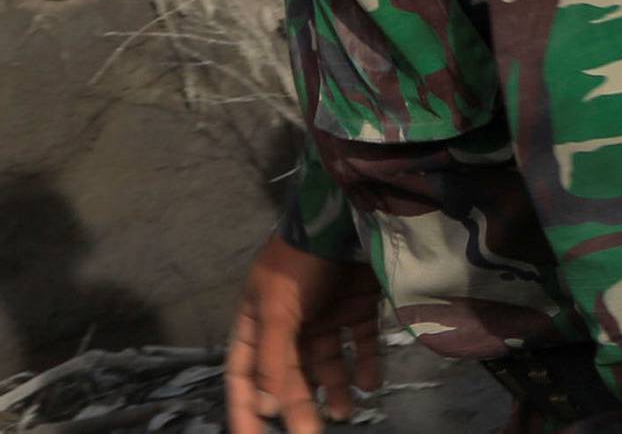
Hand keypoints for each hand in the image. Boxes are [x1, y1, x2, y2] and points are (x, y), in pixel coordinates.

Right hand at [227, 233, 383, 433]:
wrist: (348, 213)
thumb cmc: (302, 261)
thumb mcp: (277, 308)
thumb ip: (273, 359)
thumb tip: (268, 407)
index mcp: (259, 321)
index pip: (245, 375)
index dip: (247, 409)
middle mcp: (290, 321)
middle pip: (290, 375)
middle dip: (300, 405)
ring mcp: (325, 312)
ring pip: (328, 363)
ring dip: (336, 388)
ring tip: (346, 412)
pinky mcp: (357, 304)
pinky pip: (360, 342)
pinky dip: (366, 364)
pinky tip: (371, 383)